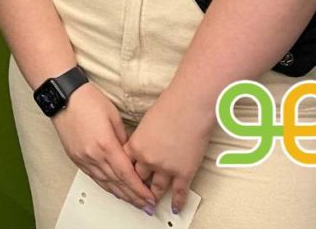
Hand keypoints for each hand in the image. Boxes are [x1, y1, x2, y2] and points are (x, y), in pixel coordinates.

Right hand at [52, 83, 155, 210]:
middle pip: (117, 183)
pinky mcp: (76, 158)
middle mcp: (93, 155)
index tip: (150, 197)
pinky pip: (94, 178)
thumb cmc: (87, 100)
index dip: (139, 189)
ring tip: (134, 202)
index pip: (126, 174)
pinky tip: (114, 190)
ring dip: (121, 195)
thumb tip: (131, 154)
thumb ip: (124, 139)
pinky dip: (106, 186)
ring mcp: (83, 158)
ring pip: (105, 183)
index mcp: (105, 144)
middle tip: (146, 205)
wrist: (63, 96)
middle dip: (134, 196)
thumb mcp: (114, 116)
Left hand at [124, 91, 214, 213]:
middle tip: (138, 191)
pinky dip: (177, 202)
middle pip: (139, 178)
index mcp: (136, 145)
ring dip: (154, 195)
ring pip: (157, 188)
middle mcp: (148, 160)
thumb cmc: (169, 106)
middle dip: (138, 185)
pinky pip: (179, 193)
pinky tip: (175, 207)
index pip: (126, 164)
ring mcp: (166, 169)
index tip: (126, 177)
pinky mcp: (184, 173)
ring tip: (153, 203)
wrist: (189, 107)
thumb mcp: (146, 122)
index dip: (126, 171)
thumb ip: (142, 137)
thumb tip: (144, 145)